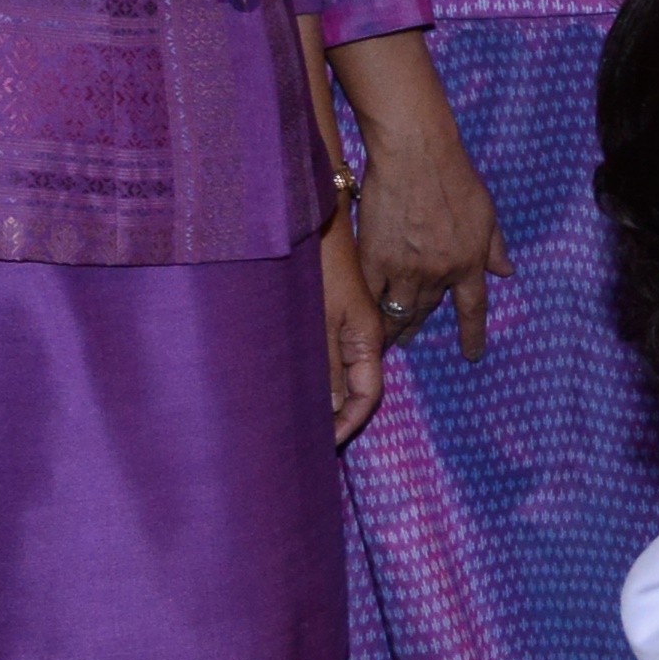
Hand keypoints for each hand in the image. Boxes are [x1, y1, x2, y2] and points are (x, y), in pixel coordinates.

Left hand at [315, 214, 387, 444]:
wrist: (309, 214)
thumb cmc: (315, 264)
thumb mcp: (319, 320)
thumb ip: (326, 366)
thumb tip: (331, 412)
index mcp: (367, 338)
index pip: (368, 396)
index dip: (349, 423)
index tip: (324, 445)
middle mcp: (361, 335)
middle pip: (356, 388)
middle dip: (336, 416)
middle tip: (303, 439)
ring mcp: (345, 323)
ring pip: (339, 372)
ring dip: (322, 397)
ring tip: (294, 417)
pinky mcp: (328, 312)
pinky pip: (325, 354)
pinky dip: (312, 374)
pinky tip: (291, 381)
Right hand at [349, 95, 504, 357]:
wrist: (416, 156)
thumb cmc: (456, 178)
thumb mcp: (488, 213)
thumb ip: (495, 247)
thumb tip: (506, 272)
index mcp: (469, 264)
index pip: (474, 309)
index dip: (473, 335)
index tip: (471, 356)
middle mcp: (438, 274)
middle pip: (427, 312)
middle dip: (418, 330)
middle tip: (408, 344)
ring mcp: (404, 268)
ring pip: (398, 310)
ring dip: (392, 328)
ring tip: (385, 341)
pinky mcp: (373, 257)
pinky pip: (370, 293)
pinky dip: (368, 308)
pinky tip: (362, 319)